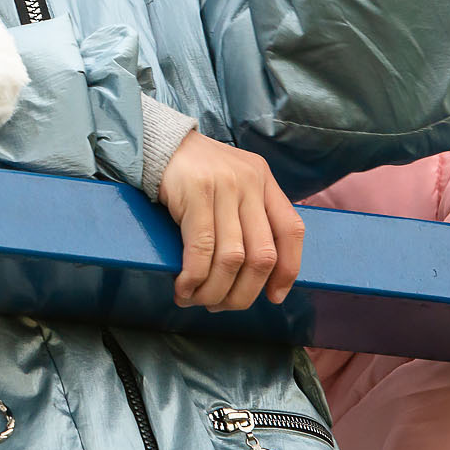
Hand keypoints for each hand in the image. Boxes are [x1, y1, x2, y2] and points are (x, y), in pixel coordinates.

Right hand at [156, 132, 304, 310]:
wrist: (158, 143)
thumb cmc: (194, 173)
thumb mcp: (233, 184)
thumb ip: (249, 216)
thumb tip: (257, 274)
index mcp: (264, 180)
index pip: (291, 230)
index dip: (287, 270)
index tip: (274, 297)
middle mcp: (250, 182)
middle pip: (262, 254)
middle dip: (243, 292)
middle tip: (222, 306)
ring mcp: (225, 186)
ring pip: (233, 258)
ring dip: (215, 290)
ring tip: (198, 300)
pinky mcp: (196, 193)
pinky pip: (202, 249)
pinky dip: (194, 277)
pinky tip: (184, 287)